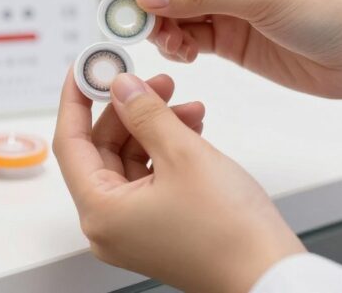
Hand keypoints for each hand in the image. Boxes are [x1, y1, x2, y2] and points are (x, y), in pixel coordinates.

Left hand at [53, 70, 303, 292]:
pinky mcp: (157, 228)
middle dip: (129, 110)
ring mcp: (133, 229)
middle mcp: (109, 226)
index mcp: (101, 212)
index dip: (77, 100)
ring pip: (130, 161)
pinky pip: (150, 178)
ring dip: (155, 127)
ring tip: (186, 104)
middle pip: (102, 150)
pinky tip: (191, 128)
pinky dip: (166, 150)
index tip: (85, 68)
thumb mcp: (183, 154)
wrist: (271, 276)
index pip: (71, 143)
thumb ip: (145, 112)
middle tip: (153, 80)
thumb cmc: (230, 232)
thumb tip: (121, 86)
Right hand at [112, 0, 341, 136]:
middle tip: (128, 26)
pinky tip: (183, 54)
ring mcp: (227, 2)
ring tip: (166, 44)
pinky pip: (187, 36)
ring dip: (160, 27)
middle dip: (146, 1)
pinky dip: (176, 45)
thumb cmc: (332, 10)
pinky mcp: (230, 36)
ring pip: (172, 9)